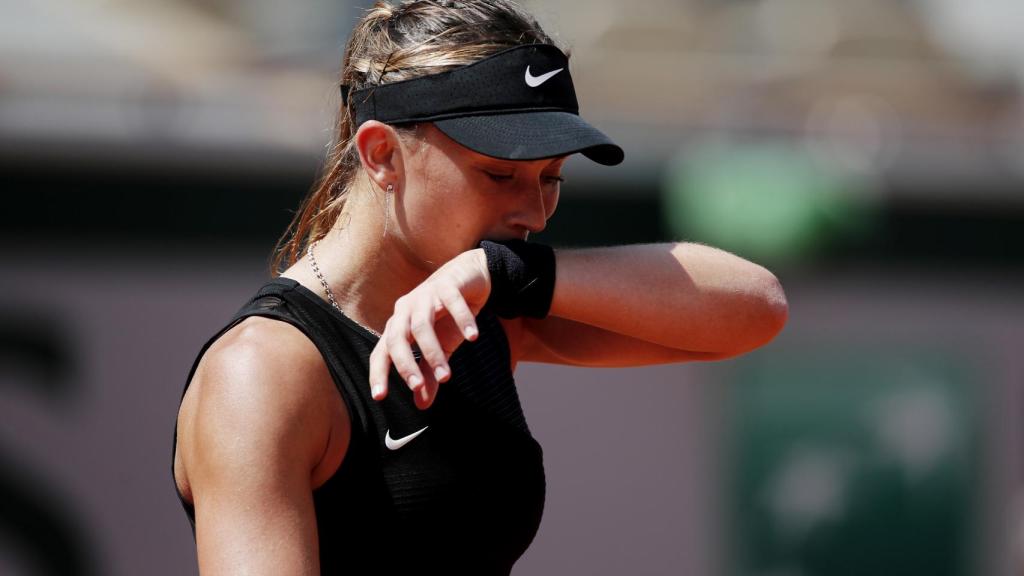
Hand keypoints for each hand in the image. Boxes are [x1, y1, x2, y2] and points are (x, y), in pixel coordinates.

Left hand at [369, 248, 489, 408]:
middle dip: (406, 364)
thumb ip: (429, 374)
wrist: (469, 278)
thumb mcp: (440, 348)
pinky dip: (463, 320)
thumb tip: (422, 404)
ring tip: (447, 376)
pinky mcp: (447, 285)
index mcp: (398, 326)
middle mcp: (405, 310)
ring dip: (433, 351)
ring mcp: (425, 295)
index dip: (378, 373)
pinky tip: (473, 338)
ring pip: (422, 324)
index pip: (382, 352)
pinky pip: (453, 303)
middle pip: (397, 338)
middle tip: (417, 387)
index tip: (379, 397)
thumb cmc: (448, 317)